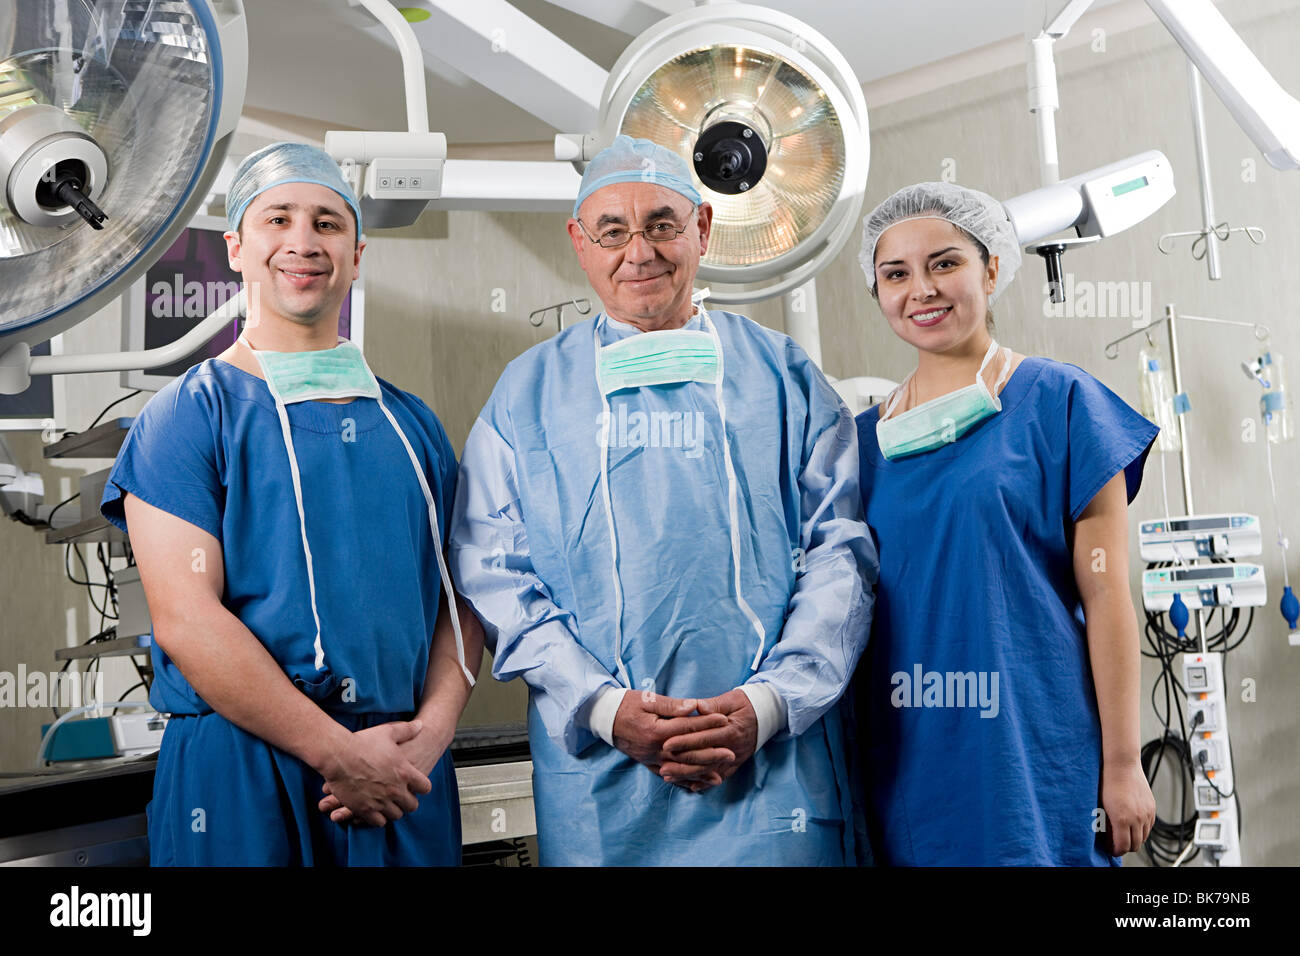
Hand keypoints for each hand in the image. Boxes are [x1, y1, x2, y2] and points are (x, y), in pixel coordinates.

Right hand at [315, 720, 432, 826]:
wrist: (337, 755)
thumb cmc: (362, 742)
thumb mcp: (388, 732)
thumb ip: (407, 730)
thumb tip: (421, 725)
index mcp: (404, 772)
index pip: (425, 788)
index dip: (421, 787)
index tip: (414, 785)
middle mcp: (395, 789)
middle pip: (412, 805)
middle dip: (408, 801)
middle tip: (401, 796)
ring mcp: (380, 801)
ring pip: (396, 815)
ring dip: (394, 810)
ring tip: (388, 803)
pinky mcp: (364, 809)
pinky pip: (379, 822)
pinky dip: (378, 818)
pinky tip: (375, 809)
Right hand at [612, 691, 728, 788]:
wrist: (604, 718)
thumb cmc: (626, 705)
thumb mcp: (647, 699)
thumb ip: (672, 705)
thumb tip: (693, 706)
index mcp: (655, 730)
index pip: (686, 727)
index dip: (706, 723)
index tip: (724, 720)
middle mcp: (654, 749)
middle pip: (687, 753)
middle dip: (710, 754)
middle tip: (731, 753)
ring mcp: (651, 759)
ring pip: (679, 769)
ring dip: (700, 772)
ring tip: (720, 775)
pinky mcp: (648, 764)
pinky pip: (668, 775)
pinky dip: (684, 780)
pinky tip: (697, 784)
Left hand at [659, 689, 757, 791]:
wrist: (769, 714)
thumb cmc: (746, 703)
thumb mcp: (731, 699)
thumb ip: (713, 704)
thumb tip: (698, 706)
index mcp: (729, 729)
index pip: (704, 737)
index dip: (684, 741)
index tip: (666, 744)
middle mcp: (733, 747)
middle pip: (704, 758)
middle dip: (682, 764)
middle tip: (662, 767)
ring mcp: (736, 758)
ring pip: (709, 771)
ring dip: (688, 776)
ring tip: (668, 777)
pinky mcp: (737, 763)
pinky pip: (721, 776)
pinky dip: (706, 783)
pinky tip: (691, 787)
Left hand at [1100, 758, 1155, 853]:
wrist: (1122, 765)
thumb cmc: (1108, 782)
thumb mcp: (1102, 805)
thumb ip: (1107, 823)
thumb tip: (1108, 836)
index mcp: (1122, 819)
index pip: (1122, 847)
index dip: (1115, 851)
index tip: (1110, 848)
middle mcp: (1137, 818)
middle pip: (1135, 845)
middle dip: (1125, 847)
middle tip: (1116, 843)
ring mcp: (1146, 814)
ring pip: (1144, 837)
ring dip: (1134, 839)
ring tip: (1124, 833)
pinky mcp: (1152, 808)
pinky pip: (1149, 826)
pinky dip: (1142, 829)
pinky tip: (1132, 824)